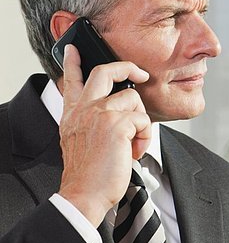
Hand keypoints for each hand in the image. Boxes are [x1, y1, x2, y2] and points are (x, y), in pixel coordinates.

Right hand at [58, 44, 150, 226]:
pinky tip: (133, 151)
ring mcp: (99, 114)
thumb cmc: (87, 173)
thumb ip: (88, 122)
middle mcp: (84, 109)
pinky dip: (143, 136)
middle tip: (139, 72)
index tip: (73, 48)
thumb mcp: (77, 140)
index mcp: (73, 114)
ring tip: (132, 143)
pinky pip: (142, 119)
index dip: (72, 62)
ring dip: (140, 121)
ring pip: (133, 98)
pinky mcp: (116, 124)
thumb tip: (114, 112)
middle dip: (126, 67)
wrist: (84, 194)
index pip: (70, 80)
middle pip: (104, 72)